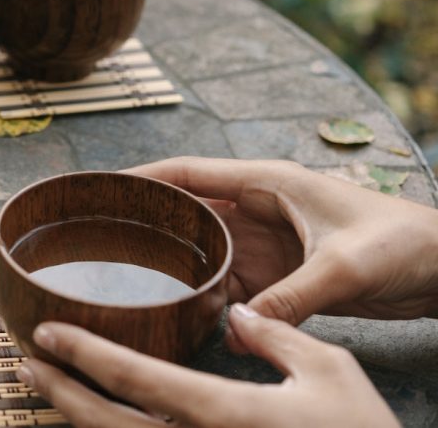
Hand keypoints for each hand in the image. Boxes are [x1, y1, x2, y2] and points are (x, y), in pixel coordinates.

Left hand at [18, 307, 398, 427]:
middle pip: (106, 425)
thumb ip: (278, 336)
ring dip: (78, 418)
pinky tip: (102, 420)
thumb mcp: (331, 373)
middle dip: (60, 392)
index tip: (47, 332)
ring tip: (49, 390)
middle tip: (26, 364)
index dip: (83, 353)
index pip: (136, 378)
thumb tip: (240, 317)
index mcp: (225, 413)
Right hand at [124, 157, 437, 325]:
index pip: (189, 173)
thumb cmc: (402, 243)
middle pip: (187, 212)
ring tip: (134, 281)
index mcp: (266, 183)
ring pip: (204, 251)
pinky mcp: (281, 274)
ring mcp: (267, 243)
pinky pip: (232, 285)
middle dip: (148, 224)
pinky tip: (186, 312)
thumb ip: (291, 297)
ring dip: (177, 266)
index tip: (100, 188)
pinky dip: (209, 297)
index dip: (142, 177)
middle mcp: (258, 209)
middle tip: (101, 242)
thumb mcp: (343, 267)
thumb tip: (240, 330)